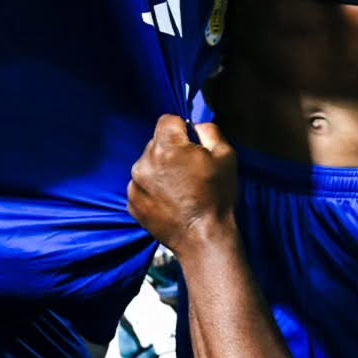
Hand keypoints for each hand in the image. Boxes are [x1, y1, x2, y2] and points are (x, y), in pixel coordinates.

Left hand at [127, 116, 236, 255]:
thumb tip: (196, 125)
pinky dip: (152, 188)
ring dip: (160, 169)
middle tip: (189, 169)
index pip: (167, 120)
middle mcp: (145, 162)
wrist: (203, 237)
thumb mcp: (226, 156)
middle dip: (171, 149)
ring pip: (148, 163)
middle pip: (156, 142)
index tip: (191, 143)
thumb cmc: (216, 197)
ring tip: (180, 188)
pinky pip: (141, 184)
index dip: (182, 128)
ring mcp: (135, 184)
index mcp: (167, 147)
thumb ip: (210, 130)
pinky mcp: (132, 202)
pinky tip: (170, 199)